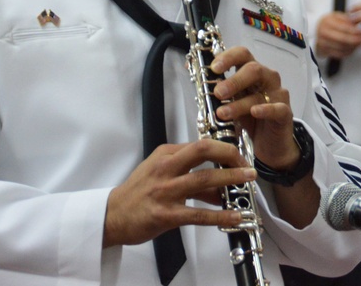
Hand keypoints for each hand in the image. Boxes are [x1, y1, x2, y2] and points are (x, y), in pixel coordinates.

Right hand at [103, 139, 255, 246]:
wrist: (112, 215)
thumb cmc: (139, 192)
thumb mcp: (160, 172)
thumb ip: (188, 172)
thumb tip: (220, 183)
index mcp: (166, 154)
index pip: (200, 144)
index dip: (224, 148)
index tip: (240, 156)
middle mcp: (166, 168)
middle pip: (203, 151)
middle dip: (230, 154)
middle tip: (247, 164)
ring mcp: (166, 191)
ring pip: (204, 179)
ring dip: (230, 179)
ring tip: (248, 181)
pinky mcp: (166, 214)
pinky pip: (198, 214)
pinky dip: (220, 215)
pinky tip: (235, 216)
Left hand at [210, 46, 298, 170]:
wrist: (268, 145)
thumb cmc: (249, 119)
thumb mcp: (230, 103)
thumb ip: (217, 91)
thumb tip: (193, 76)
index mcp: (252, 72)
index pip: (243, 54)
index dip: (228, 57)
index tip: (213, 68)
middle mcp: (267, 79)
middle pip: (254, 69)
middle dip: (233, 80)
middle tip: (217, 93)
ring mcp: (278, 95)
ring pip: (260, 93)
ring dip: (239, 103)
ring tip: (222, 113)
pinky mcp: (285, 113)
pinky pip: (277, 109)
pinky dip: (265, 109)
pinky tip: (254, 112)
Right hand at [314, 11, 360, 59]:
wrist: (316, 30)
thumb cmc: (330, 22)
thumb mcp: (337, 17)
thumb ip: (348, 19)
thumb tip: (360, 19)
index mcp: (327, 21)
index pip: (343, 27)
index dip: (354, 30)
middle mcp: (323, 32)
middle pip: (342, 38)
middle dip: (355, 40)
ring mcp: (322, 42)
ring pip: (341, 47)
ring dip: (353, 47)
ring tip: (359, 44)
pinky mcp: (323, 50)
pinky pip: (338, 54)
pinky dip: (348, 52)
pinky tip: (353, 48)